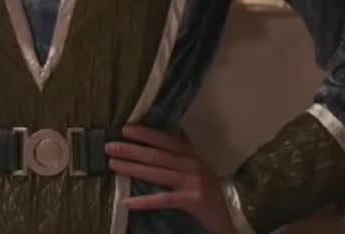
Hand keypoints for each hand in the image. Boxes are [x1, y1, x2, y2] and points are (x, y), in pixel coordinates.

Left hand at [105, 125, 237, 233]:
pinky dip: (143, 201)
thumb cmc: (211, 194)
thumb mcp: (197, 171)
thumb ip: (179, 160)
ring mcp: (193, 182)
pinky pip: (163, 199)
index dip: (146, 134)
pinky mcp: (193, 200)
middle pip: (157, 155)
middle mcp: (192, 165)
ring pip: (157, 173)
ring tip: (113, 165)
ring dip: (133, 168)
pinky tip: (126, 202)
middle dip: (132, 149)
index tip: (126, 129)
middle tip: (110, 146)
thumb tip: (151, 150)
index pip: (166, 140)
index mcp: (192, 156)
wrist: (234, 216)